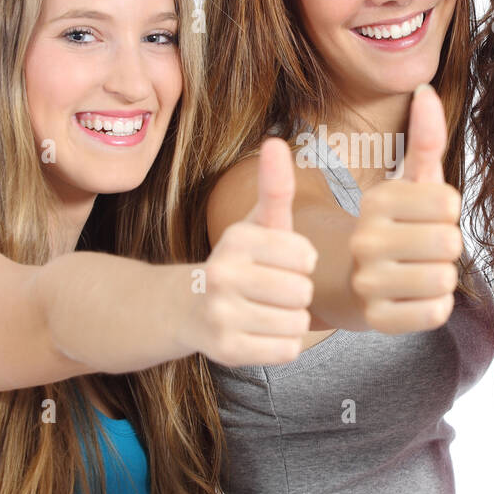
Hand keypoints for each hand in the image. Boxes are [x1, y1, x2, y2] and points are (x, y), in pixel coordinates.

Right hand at [195, 138, 317, 366]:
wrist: (187, 307)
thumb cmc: (239, 261)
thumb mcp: (257, 222)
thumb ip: (274, 186)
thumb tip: (277, 141)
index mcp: (236, 240)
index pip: (306, 256)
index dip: (302, 262)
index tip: (282, 262)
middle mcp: (222, 276)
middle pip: (302, 292)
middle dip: (297, 293)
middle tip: (273, 291)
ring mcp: (221, 316)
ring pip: (297, 324)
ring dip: (291, 321)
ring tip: (267, 311)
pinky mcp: (225, 351)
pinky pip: (286, 352)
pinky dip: (282, 345)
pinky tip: (261, 332)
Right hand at [349, 84, 463, 333]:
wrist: (352, 282)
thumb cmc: (394, 227)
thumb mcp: (409, 181)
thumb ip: (424, 138)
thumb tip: (426, 90)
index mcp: (376, 200)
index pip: (449, 202)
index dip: (447, 212)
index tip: (425, 217)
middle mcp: (365, 240)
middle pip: (450, 242)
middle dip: (448, 247)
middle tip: (424, 249)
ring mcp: (367, 282)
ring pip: (444, 279)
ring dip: (442, 277)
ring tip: (419, 271)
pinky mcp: (377, 320)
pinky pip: (435, 313)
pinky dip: (434, 307)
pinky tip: (413, 298)